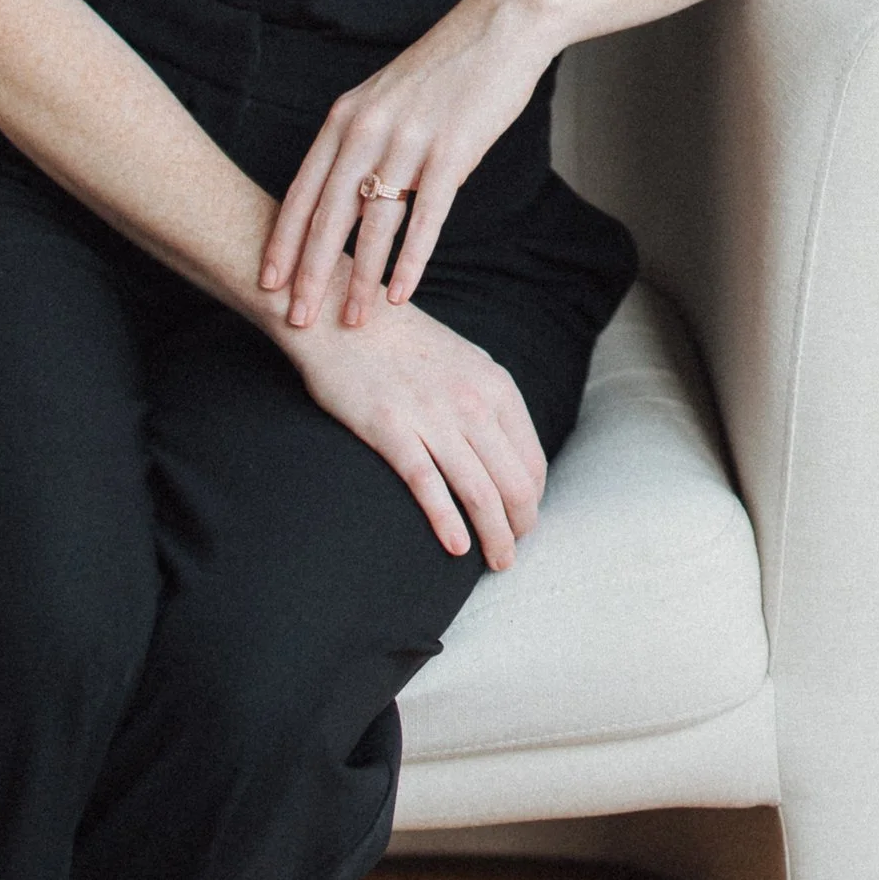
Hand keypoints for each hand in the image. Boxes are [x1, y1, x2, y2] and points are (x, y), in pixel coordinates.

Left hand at [263, 0, 550, 331]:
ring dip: (361, 279)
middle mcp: (367, 130)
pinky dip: (410, 262)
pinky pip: (425, 218)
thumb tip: (349, 193)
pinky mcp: (452, 151)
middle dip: (309, 274)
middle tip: (297, 319)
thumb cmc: (445, 68)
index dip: (281, 242)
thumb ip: (361, 141)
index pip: (301, 192)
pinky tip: (400, 294)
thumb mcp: (385, 97)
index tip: (266, 283)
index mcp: (345, 117)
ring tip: (353, 321)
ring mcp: (408, 141)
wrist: (499, 26)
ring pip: (374, 225)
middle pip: (327, 216)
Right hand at [281, 300, 546, 564]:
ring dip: (494, 536)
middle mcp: (472, 402)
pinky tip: (457, 548)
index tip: (522, 522)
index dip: (533, 500)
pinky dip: (448, 521)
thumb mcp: (464, 363)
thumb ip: (488, 403)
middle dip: (519, 527)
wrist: (345, 316)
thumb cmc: (404, 345)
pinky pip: (428, 485)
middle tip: (511, 554)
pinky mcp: (390, 428)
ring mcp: (432, 416)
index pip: (531, 460)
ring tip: (497, 563)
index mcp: (495, 386)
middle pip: (513, 483)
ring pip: (479, 491)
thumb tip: (508, 454)